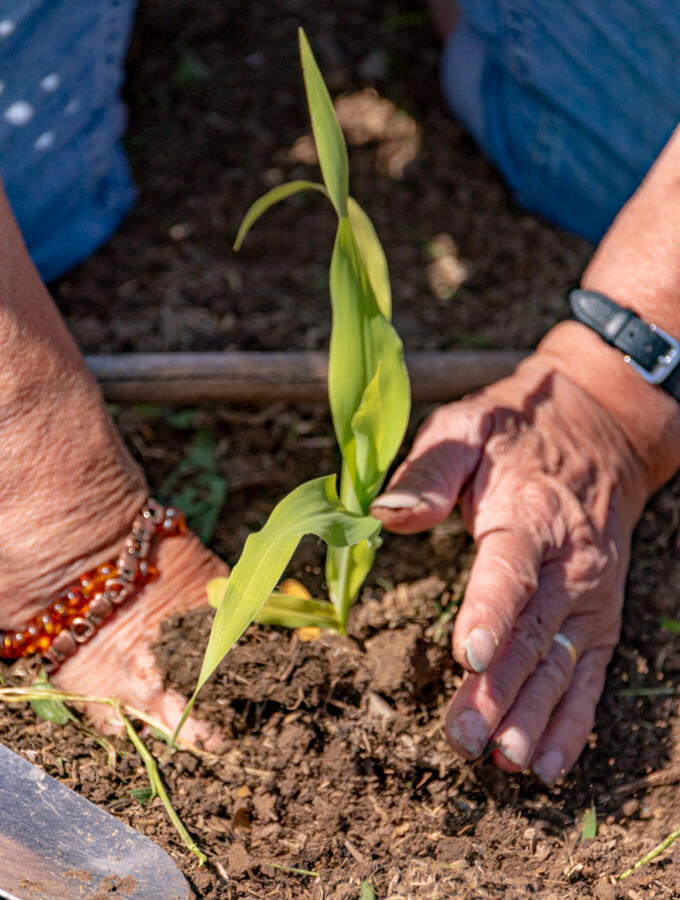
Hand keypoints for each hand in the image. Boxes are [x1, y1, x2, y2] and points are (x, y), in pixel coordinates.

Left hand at [371, 350, 648, 782]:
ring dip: (533, 716)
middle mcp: (570, 563)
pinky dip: (572, 722)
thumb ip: (429, 471)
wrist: (601, 431)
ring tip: (505, 761)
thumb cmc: (518, 433)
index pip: (510, 570)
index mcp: (530, 514)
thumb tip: (386, 515)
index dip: (488, 613)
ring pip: (561, 664)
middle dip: (499, 689)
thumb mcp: (468, 427)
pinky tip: (548, 764)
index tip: (466, 656)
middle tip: (463, 735)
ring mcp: (590, 596)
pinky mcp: (599, 617)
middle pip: (533, 633)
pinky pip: (589, 675)